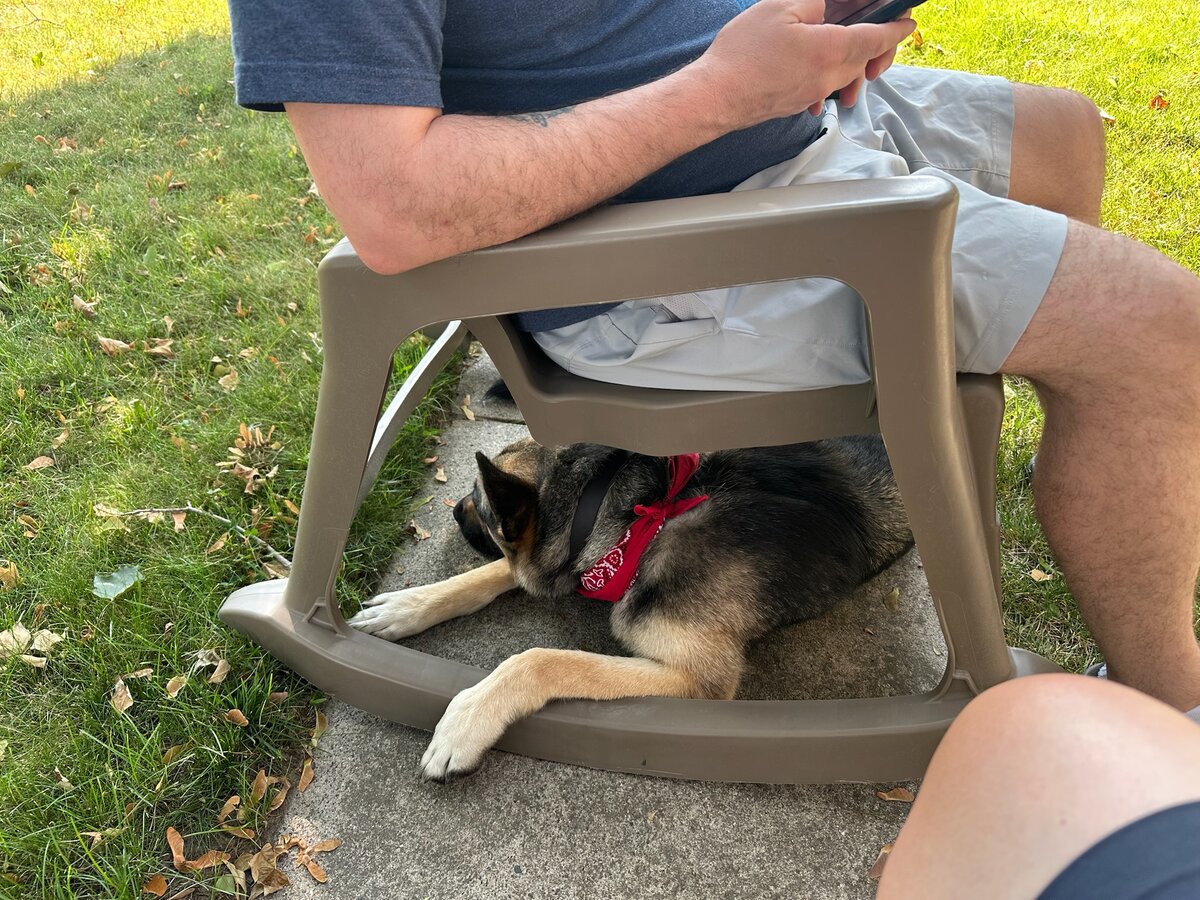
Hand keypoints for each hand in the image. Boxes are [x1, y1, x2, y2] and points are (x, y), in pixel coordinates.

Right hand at [690, 0, 916, 126]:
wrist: (715, 96)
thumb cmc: (742, 54)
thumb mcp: (779, 9)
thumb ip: (812, 3)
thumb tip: (826, 9)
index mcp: (830, 50)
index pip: (875, 39)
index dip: (894, 30)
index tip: (907, 24)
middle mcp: (827, 77)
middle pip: (865, 61)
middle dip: (878, 49)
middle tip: (880, 37)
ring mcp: (812, 94)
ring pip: (846, 77)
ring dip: (854, 65)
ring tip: (849, 56)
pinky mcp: (797, 103)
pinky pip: (825, 88)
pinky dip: (831, 77)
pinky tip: (816, 69)